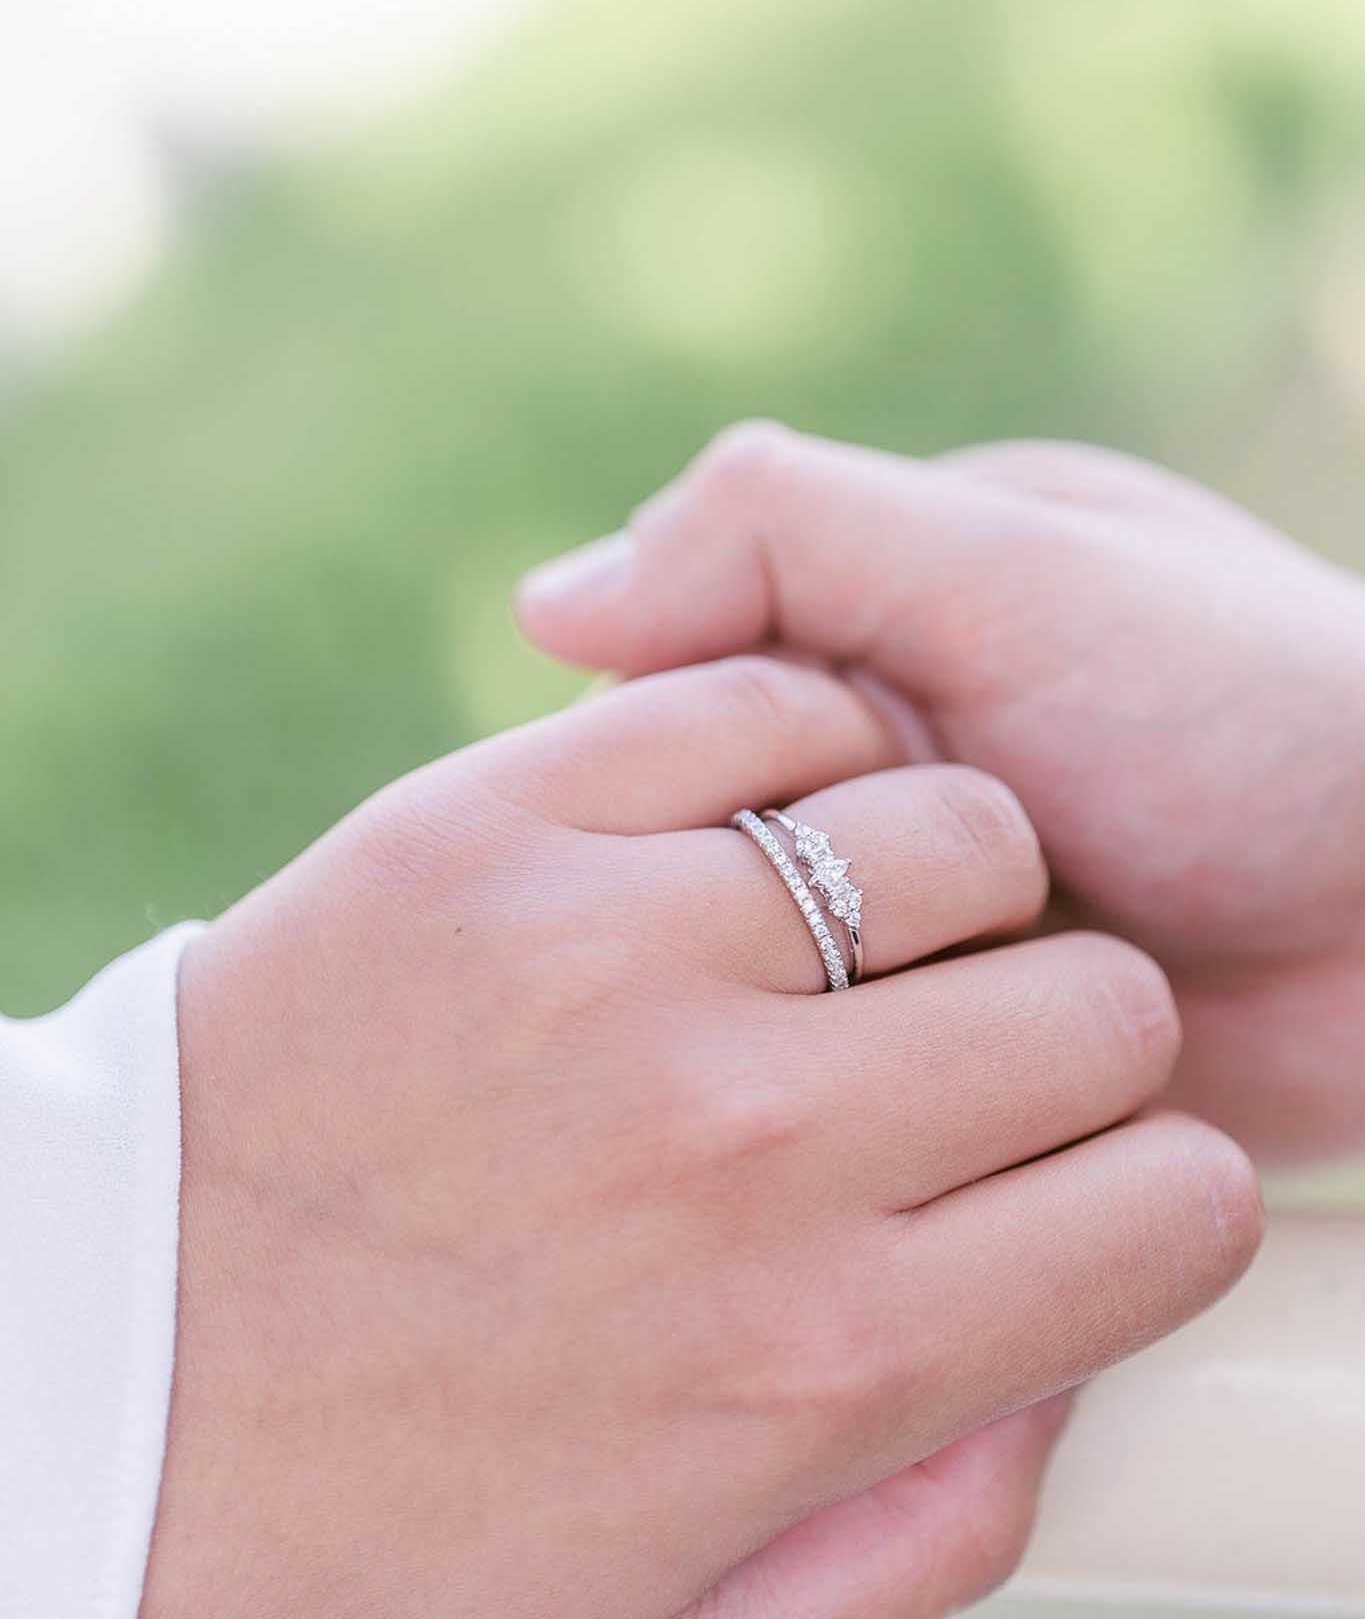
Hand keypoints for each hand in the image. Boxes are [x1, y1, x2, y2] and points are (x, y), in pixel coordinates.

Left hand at [143, 659, 1256, 1618]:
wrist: (95, 1374)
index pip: (1174, 1203)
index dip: (1144, 1194)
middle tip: (956, 1060)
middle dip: (1064, 1036)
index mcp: (814, 1359)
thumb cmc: (390, 1513)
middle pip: (1100, 999)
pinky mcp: (491, 819)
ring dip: (947, 883)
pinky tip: (751, 832)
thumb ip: (927, 1517)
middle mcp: (742, 1142)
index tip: (1068, 1184)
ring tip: (854, 938)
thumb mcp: (685, 1608)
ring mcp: (611, 951)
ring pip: (960, 822)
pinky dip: (803, 750)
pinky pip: (763, 705)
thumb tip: (1065, 1367)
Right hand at [519, 424, 1364, 1164]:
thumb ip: (786, 534)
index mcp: (845, 647)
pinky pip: (864, 1125)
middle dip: (800, 935)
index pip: (655, 739)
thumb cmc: (1247, 703)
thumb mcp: (1018, 568)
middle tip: (951, 931)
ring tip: (987, 1027)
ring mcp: (913, 951)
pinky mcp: (961, 1085)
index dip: (707, 798)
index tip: (825, 821)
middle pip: (703, 897)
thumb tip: (545, 605)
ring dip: (852, 1047)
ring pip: (771, 1027)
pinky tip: (949, 1142)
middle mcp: (864, 806)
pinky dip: (891, 1138)